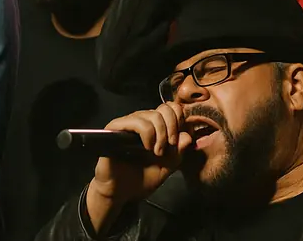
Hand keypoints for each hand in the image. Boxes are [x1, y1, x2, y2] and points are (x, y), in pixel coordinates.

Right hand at [86, 103, 192, 230]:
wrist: (119, 193)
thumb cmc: (140, 180)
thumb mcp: (166, 168)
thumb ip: (178, 153)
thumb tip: (187, 136)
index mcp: (154, 127)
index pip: (171, 108)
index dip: (179, 121)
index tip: (178, 141)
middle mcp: (141, 121)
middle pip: (165, 109)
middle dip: (173, 128)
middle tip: (170, 147)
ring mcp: (128, 123)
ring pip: (153, 115)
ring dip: (161, 135)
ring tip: (157, 152)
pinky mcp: (115, 128)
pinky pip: (137, 122)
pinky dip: (148, 134)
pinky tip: (147, 148)